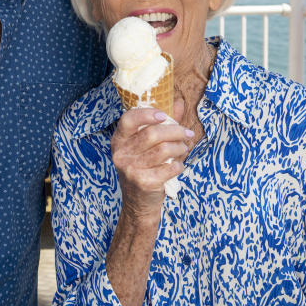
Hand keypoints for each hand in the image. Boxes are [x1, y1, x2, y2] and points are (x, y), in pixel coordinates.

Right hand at [111, 100, 189, 220]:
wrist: (138, 203)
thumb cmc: (144, 168)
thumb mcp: (146, 146)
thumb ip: (162, 124)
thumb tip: (177, 102)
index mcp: (119, 140)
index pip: (129, 120)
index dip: (147, 114)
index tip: (165, 116)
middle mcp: (121, 153)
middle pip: (151, 134)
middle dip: (175, 131)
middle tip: (187, 133)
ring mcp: (131, 169)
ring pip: (163, 150)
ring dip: (179, 147)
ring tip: (183, 148)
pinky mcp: (143, 183)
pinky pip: (169, 168)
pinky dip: (178, 164)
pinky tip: (178, 165)